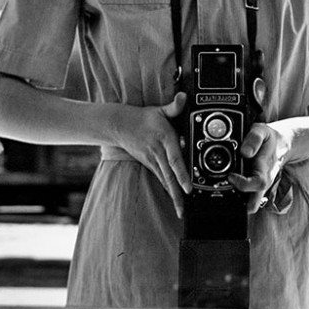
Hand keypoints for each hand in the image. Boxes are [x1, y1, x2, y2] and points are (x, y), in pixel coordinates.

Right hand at [110, 92, 189, 216]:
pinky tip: (174, 201)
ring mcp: (153, 161)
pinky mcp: (150, 164)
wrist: (120, 125)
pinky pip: (161, 179)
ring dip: (173, 196)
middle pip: (170, 176)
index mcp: (164, 140)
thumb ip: (174, 106)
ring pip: (165, 181)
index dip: (182, 174)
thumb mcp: (159, 110)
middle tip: (184, 209)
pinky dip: (168, 190)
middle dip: (177, 194)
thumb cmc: (143, 118)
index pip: (174, 159)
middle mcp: (158, 153)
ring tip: (181, 211)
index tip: (188, 187)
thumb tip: (184, 97)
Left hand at [229, 120, 292, 213]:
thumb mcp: (262, 130)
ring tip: (226, 196)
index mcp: (265, 168)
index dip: (243, 183)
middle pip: (254, 201)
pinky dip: (240, 197)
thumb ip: (254, 139)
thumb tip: (245, 152)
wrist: (282, 144)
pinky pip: (249, 197)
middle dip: (240, 203)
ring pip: (252, 202)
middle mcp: (264, 180)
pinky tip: (230, 192)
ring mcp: (261, 185)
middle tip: (227, 196)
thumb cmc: (270, 138)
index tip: (230, 176)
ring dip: (239, 202)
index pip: (257, 183)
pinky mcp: (257, 185)